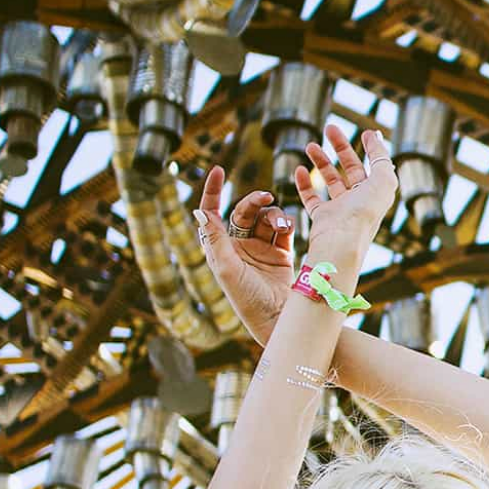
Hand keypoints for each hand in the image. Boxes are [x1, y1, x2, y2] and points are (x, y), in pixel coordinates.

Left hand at [194, 173, 295, 348]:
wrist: (278, 319)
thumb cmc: (246, 299)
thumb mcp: (226, 269)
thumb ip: (215, 239)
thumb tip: (199, 212)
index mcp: (220, 249)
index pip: (211, 213)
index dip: (212, 191)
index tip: (218, 170)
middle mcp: (238, 247)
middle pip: (243, 212)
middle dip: (254, 202)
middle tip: (265, 197)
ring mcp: (260, 249)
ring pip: (266, 218)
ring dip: (273, 216)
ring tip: (282, 226)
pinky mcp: (280, 254)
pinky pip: (282, 230)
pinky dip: (286, 224)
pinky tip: (288, 228)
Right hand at [297, 122, 397, 260]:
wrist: (341, 241)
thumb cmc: (364, 212)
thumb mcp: (383, 179)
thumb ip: (381, 156)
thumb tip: (375, 135)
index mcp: (377, 192)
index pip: (375, 165)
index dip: (371, 148)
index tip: (364, 132)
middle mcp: (360, 200)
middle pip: (351, 168)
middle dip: (341, 147)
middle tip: (330, 127)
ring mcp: (341, 209)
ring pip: (330, 180)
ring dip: (321, 161)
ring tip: (310, 144)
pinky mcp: (322, 217)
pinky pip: (312, 197)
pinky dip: (304, 183)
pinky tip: (299, 169)